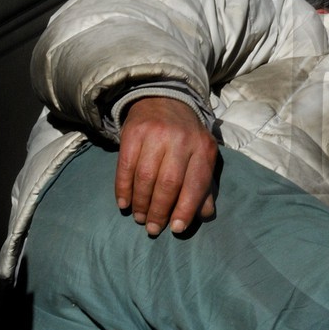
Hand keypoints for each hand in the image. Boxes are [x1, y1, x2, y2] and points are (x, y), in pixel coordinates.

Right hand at [115, 96, 218, 235]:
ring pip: (146, 177)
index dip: (186, 209)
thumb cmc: (186, 137)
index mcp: (203, 148)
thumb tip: (205, 215)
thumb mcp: (202, 155)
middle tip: (153, 228)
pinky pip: (125, 167)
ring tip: (140, 218)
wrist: (164, 101)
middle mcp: (181, 140)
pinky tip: (124, 204)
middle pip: (169, 183)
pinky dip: (123, 189)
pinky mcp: (133, 132)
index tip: (176, 229)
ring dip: (141, 203)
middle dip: (160, 211)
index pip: (196, 184)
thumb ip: (205, 185)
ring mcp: (156, 135)